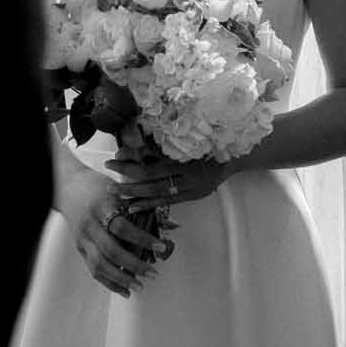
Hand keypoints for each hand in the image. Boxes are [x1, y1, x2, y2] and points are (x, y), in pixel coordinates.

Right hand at [56, 157, 164, 298]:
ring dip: (121, 279)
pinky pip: (93, 270)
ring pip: (99, 265)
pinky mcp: (79, 248)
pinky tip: (124, 290)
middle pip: (111, 251)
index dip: (142, 239)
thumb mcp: (118, 191)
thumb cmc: (98, 186)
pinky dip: (109, 282)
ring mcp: (82, 239)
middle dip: (134, 265)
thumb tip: (170, 225)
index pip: (122, 228)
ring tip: (140, 287)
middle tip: (153, 273)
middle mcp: (90, 225)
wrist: (66, 186)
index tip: (161, 246)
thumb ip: (139, 207)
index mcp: (102, 208)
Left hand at [108, 153, 234, 210]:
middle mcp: (189, 175)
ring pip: (160, 194)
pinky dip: (151, 204)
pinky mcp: (195, 195)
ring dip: (137, 196)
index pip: (153, 163)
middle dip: (129, 182)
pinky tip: (135, 208)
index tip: (113, 159)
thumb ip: (164, 142)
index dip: (132, 162)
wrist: (236, 154)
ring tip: (117, 197)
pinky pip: (169, 202)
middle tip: (109, 184)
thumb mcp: (188, 138)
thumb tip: (135, 141)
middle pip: (153, 181)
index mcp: (186, 158)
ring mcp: (193, 188)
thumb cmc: (209, 141)